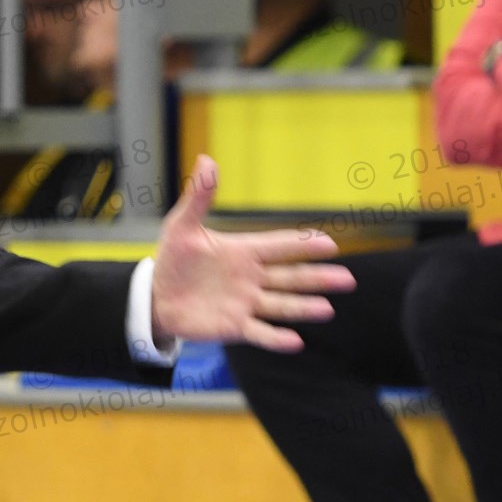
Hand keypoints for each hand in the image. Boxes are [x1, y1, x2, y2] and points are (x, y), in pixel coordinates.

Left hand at [151, 155, 355, 350]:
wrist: (155, 296)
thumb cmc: (173, 260)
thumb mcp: (182, 226)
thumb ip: (199, 197)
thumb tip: (207, 160)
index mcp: (243, 252)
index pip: (279, 246)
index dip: (302, 245)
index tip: (329, 244)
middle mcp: (251, 278)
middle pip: (290, 277)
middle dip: (317, 278)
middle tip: (347, 279)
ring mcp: (245, 303)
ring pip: (281, 305)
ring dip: (303, 307)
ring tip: (327, 309)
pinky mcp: (234, 327)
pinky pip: (259, 333)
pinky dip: (276, 338)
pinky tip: (295, 341)